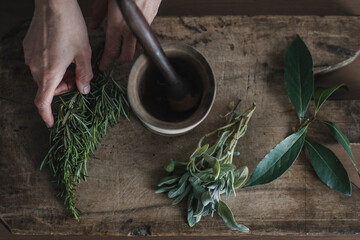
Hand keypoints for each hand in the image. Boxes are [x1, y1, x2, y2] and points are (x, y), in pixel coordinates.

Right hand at [23, 0, 92, 127]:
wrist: (53, 3)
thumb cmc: (71, 27)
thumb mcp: (85, 53)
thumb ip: (85, 74)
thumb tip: (84, 90)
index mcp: (49, 72)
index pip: (43, 102)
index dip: (47, 115)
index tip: (51, 123)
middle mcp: (35, 67)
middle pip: (47, 89)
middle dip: (63, 89)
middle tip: (78, 79)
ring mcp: (29, 56)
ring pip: (43, 77)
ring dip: (57, 78)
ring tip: (72, 64)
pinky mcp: (28, 48)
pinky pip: (39, 64)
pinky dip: (51, 67)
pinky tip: (62, 54)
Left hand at [90, 0, 161, 69]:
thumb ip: (98, 12)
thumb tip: (93, 26)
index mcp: (117, 23)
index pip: (112, 51)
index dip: (106, 61)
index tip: (102, 66)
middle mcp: (132, 28)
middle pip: (126, 55)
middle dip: (118, 60)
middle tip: (111, 58)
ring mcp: (144, 25)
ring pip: (137, 48)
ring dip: (129, 51)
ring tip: (121, 48)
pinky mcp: (152, 18)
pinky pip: (145, 37)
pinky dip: (138, 40)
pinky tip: (132, 37)